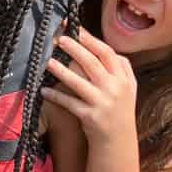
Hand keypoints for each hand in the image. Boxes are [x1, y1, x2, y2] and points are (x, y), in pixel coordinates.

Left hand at [41, 28, 137, 145]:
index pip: (107, 53)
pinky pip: (69, 103)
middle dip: (75, 49)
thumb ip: (121, 67)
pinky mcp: (91, 117)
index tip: (76, 28)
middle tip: (59, 39)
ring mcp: (103, 103)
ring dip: (61, 71)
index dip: (90, 39)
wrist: (119, 143)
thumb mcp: (128, 88)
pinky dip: (56, 96)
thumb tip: (103, 46)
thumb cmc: (119, 111)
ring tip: (47, 61)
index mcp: (123, 78)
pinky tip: (43, 90)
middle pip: (92, 63)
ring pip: (79, 83)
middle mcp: (115, 89)